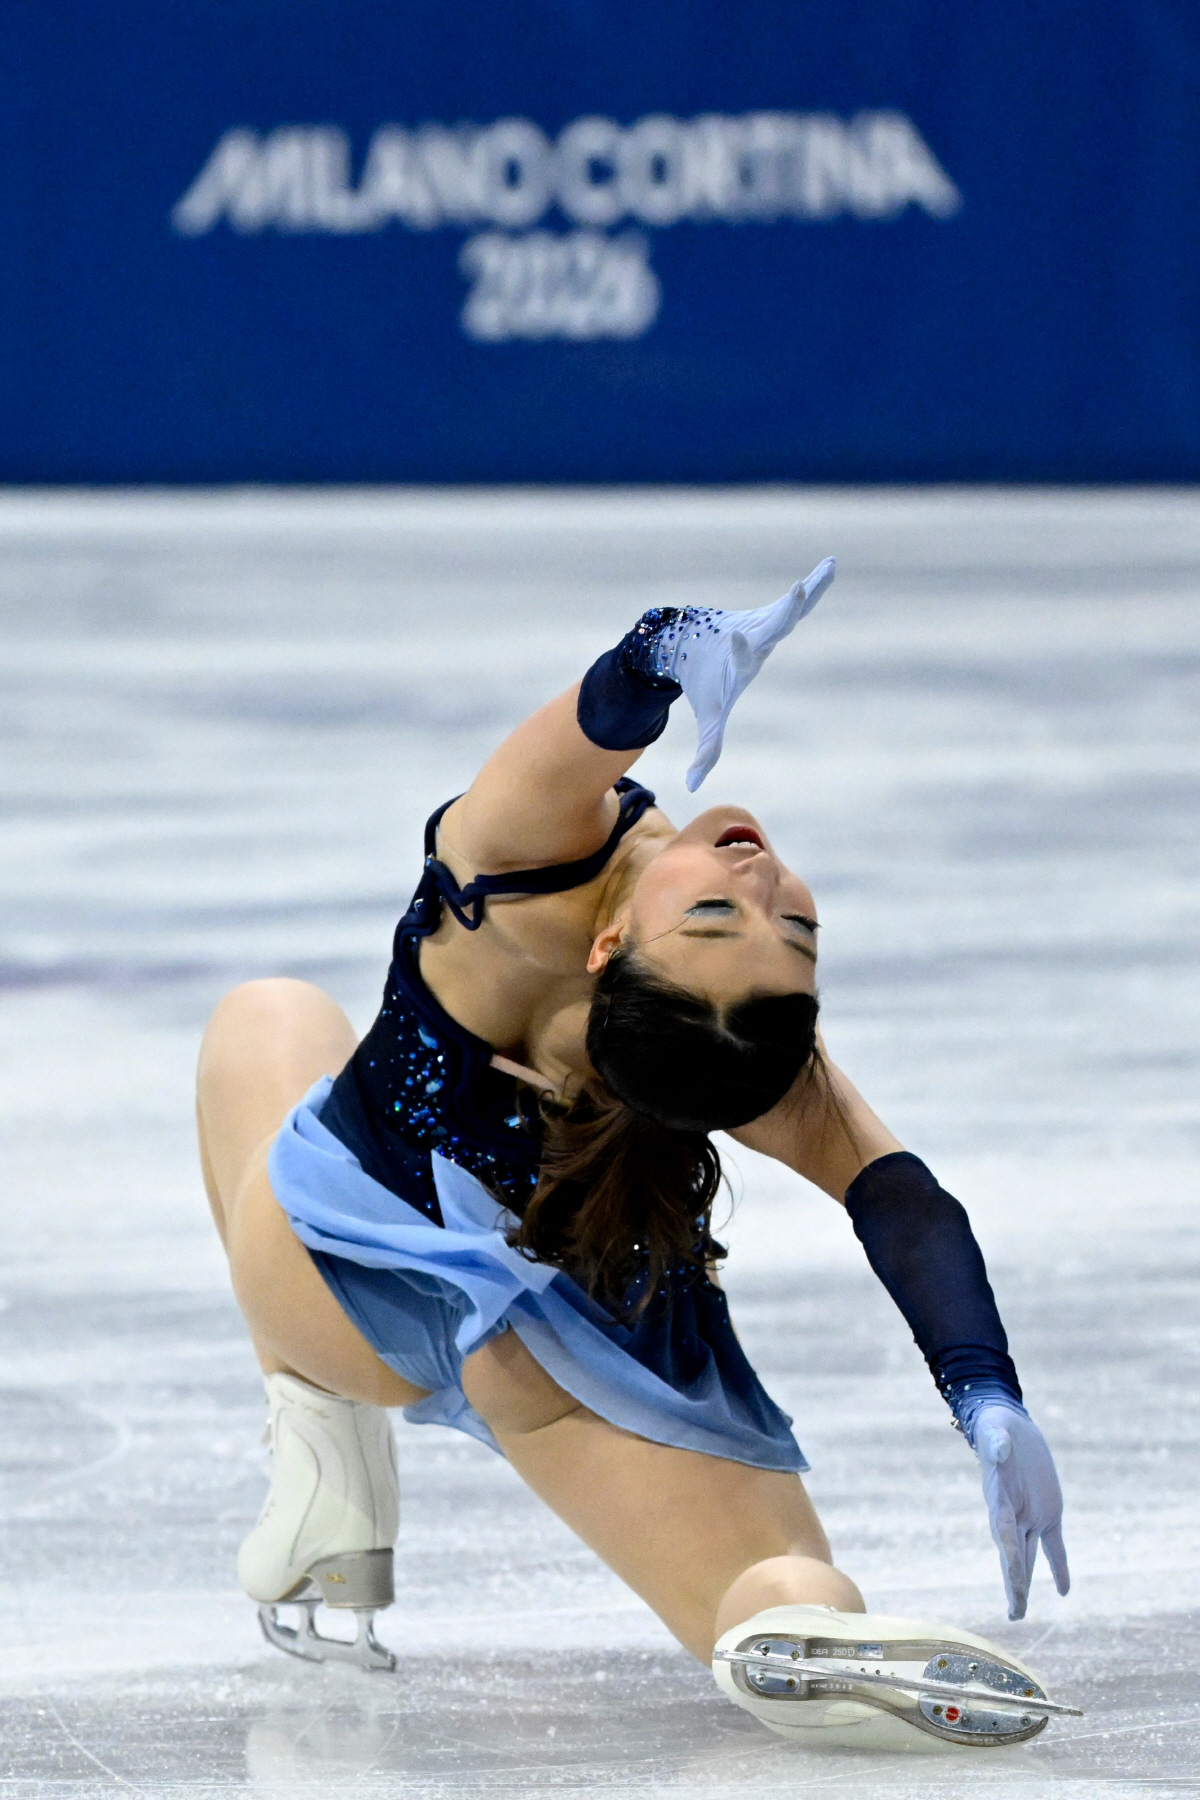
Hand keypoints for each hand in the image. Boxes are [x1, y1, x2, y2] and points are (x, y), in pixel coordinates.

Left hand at [666, 556, 834, 790]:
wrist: (689, 642)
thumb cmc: (704, 684)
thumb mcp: (709, 718)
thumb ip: (706, 750)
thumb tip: (693, 787)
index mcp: (738, 661)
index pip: (739, 655)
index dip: (739, 648)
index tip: (735, 636)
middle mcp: (753, 637)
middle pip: (771, 625)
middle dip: (785, 611)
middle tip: (797, 591)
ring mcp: (764, 623)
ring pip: (788, 607)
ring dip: (810, 591)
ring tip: (829, 570)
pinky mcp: (771, 614)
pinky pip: (797, 601)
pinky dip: (815, 585)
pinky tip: (831, 566)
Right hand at [969, 1400, 1069, 1619]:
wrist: (1007, 1427)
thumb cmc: (996, 1429)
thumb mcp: (995, 1433)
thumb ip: (996, 1443)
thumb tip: (1002, 1449)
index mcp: (1000, 1500)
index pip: (1006, 1535)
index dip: (1010, 1558)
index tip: (1015, 1584)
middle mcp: (1012, 1515)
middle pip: (1013, 1556)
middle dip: (1014, 1585)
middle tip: (1015, 1615)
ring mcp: (1030, 1516)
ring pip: (1027, 1557)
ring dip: (1024, 1583)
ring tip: (1019, 1613)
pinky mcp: (1048, 1512)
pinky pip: (1054, 1546)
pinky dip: (1059, 1567)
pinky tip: (1063, 1590)